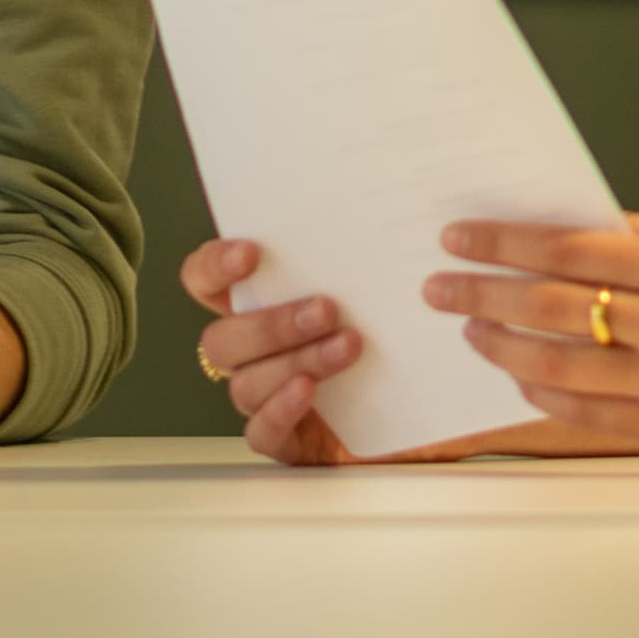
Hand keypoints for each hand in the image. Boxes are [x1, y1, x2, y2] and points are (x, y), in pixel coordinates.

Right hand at [179, 238, 516, 466]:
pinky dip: (281, 410)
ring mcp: (266, 396)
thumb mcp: (385, 287)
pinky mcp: (288, 439)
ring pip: (245, 384)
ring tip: (348, 347)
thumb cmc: (399, 333)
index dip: (213, 266)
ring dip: (293, 361)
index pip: (204, 281)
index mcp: (261, 303)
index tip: (252, 253)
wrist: (434, 405)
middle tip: (327, 308)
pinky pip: (262, 433)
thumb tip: (393, 198)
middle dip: (271, 323)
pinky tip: (311, 391)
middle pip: (221, 340)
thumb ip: (368, 251)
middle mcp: (253, 351)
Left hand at [423, 214, 638, 453]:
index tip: (458, 237)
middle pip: (549, 306)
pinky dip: (546, 393)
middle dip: (483, 294)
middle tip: (441, 287)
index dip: (502, 243)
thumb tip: (559, 235)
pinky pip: (591, 414)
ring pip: (560, 364)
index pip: (565, 248)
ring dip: (504, 345)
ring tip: (472, 329)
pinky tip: (522, 375)